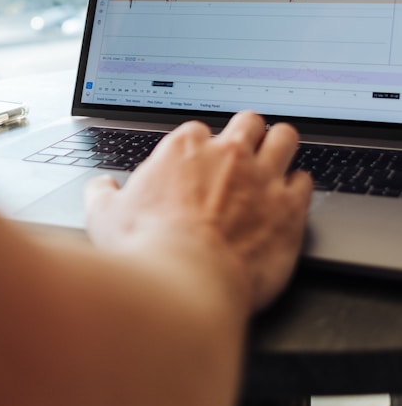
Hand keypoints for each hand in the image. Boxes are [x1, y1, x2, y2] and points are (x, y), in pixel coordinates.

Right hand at [85, 111, 312, 312]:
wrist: (184, 285)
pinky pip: (305, 181)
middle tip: (242, 152)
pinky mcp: (289, 208)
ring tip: (276, 158)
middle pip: (248, 121)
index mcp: (184, 149)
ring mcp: (262, 177)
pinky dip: (298, 187)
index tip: (197, 162)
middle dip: (246, 133)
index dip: (199, 147)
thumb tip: (100, 187)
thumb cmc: (145, 250)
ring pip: (284, 137)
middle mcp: (227, 154)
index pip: (199, 130)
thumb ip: (102, 194)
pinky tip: (290, 198)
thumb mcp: (104, 217)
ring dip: (280, 146)